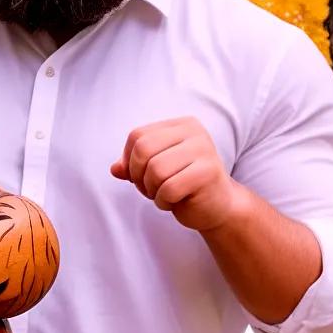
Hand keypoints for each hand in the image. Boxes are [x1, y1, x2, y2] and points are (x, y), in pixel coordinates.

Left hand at [110, 117, 245, 232]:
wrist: (217, 207)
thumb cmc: (182, 185)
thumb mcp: (153, 171)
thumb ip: (132, 166)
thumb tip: (115, 169)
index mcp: (180, 125)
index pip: (137, 136)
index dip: (129, 161)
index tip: (139, 177)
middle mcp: (194, 132)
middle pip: (143, 150)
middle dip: (138, 176)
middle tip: (150, 189)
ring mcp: (204, 150)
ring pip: (155, 170)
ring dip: (152, 190)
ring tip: (163, 195)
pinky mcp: (208, 172)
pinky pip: (169, 188)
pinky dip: (163, 201)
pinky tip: (174, 202)